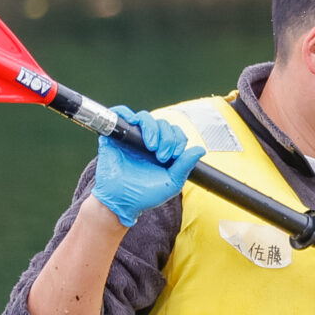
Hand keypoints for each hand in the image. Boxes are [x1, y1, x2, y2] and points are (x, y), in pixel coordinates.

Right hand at [92, 105, 205, 226]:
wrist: (121, 202)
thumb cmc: (145, 195)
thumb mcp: (172, 182)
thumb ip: (185, 165)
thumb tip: (200, 150)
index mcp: (161, 150)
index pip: (175, 132)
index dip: (178, 139)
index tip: (175, 156)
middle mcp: (146, 142)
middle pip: (162, 124)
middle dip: (167, 138)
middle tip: (162, 156)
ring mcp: (130, 139)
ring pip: (145, 118)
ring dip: (153, 129)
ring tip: (152, 147)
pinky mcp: (114, 137)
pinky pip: (119, 115)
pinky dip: (125, 112)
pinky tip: (133, 122)